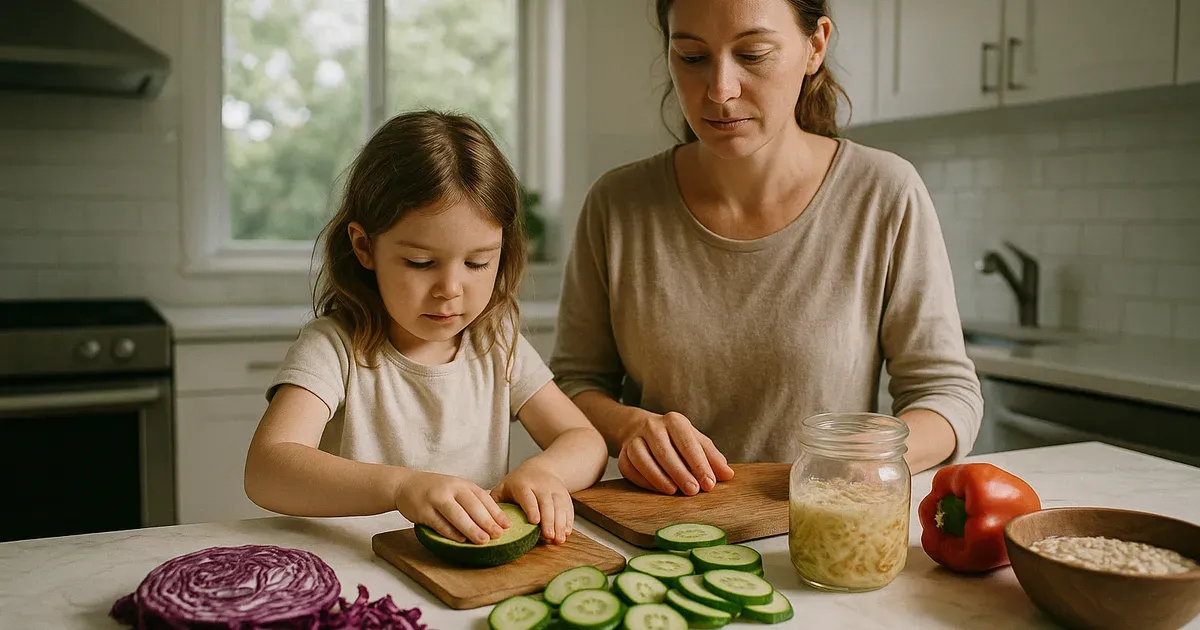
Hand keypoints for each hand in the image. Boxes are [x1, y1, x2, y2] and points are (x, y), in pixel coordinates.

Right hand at [392, 470, 510, 544]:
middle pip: (472, 506)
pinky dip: (450, 532)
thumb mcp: (456, 489)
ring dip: (471, 528)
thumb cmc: (436, 490)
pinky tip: (460, 539)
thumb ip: (472, 501)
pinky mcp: (422, 510)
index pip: (483, 498)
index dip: (496, 512)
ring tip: (483, 540)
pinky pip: (438, 522)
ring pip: (456, 514)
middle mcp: (451, 489)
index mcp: (462, 484)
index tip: (507, 525)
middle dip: (487, 521)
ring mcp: (436, 499)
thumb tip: (495, 522)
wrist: (405, 484)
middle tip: (498, 535)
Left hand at [491, 462, 572, 544]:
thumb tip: (486, 520)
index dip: (532, 508)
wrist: (543, 468)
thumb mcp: (504, 486)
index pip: (528, 497)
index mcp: (523, 484)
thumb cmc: (519, 482)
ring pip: (560, 506)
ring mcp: (555, 491)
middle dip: (549, 520)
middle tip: (549, 536)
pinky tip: (566, 533)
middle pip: (547, 503)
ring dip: (560, 524)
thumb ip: (495, 501)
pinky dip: (568, 521)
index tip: (535, 521)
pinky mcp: (565, 496)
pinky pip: (568, 509)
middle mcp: (541, 486)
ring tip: (559, 539)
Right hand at [618, 411, 735, 495]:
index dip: (699, 464)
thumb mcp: (695, 441)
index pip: (687, 442)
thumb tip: (728, 474)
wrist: (640, 429)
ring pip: (643, 458)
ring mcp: (634, 440)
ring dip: (659, 477)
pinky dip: (644, 481)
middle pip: (665, 451)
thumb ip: (712, 457)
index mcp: (674, 421)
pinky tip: (658, 490)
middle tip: (693, 491)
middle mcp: (652, 426)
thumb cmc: (675, 439)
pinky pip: (631, 469)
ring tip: (674, 491)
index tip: (709, 483)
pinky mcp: (623, 455)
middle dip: (680, 473)